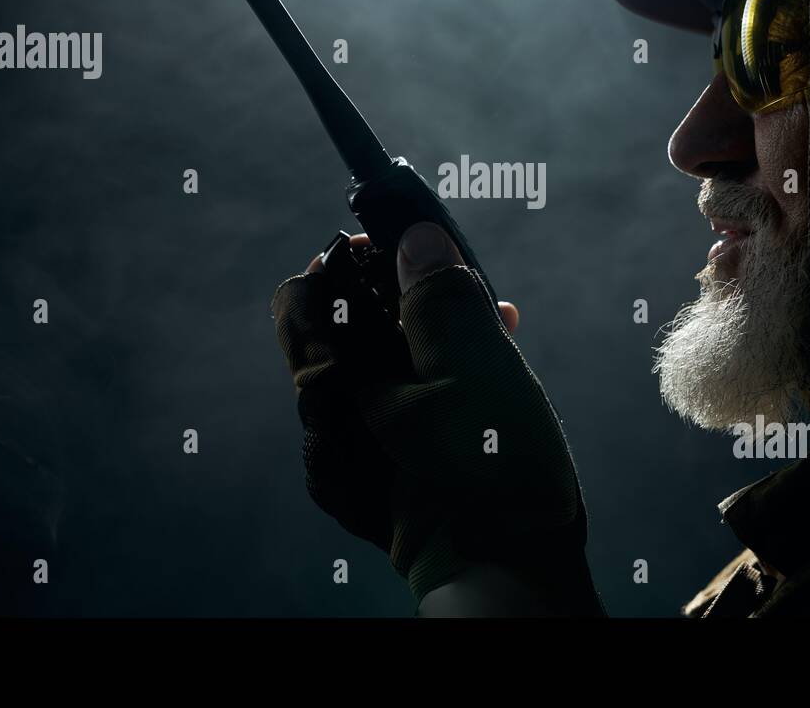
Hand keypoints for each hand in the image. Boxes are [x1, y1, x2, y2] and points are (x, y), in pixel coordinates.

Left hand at [272, 222, 596, 607]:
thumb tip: (413, 239)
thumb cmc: (492, 469)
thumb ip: (438, 299)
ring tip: (492, 337)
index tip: (405, 255)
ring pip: (371, 370)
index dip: (350, 262)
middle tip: (469, 299)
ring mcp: (344, 457)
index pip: (305, 294)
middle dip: (404, 302)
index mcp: (338, 381)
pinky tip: (476, 391)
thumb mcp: (477, 366)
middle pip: (342, 331)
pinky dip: (421, 390)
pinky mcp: (370, 485)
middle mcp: (326, 419)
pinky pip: (385, 413)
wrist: (504, 570)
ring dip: (422, 343)